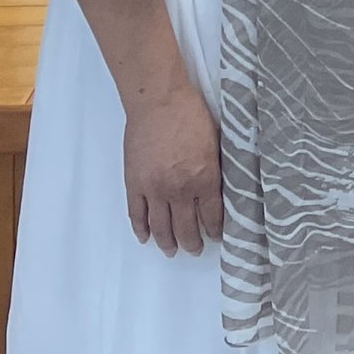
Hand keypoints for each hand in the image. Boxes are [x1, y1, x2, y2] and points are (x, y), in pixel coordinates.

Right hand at [123, 86, 224, 255]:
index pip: (212, 215)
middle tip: (195, 250)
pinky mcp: (134, 184)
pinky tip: (146, 238)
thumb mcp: (215, 142)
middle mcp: (179, 190)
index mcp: (204, 178)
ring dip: (168, 242)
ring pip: (161, 227)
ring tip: (173, 251)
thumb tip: (219, 188)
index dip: (215, 229)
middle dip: (192, 242)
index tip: (216, 237)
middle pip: (186, 227)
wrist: (159, 102)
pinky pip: (137, 214)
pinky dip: (141, 229)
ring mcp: (154, 189)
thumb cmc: (191, 115)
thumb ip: (216, 169)